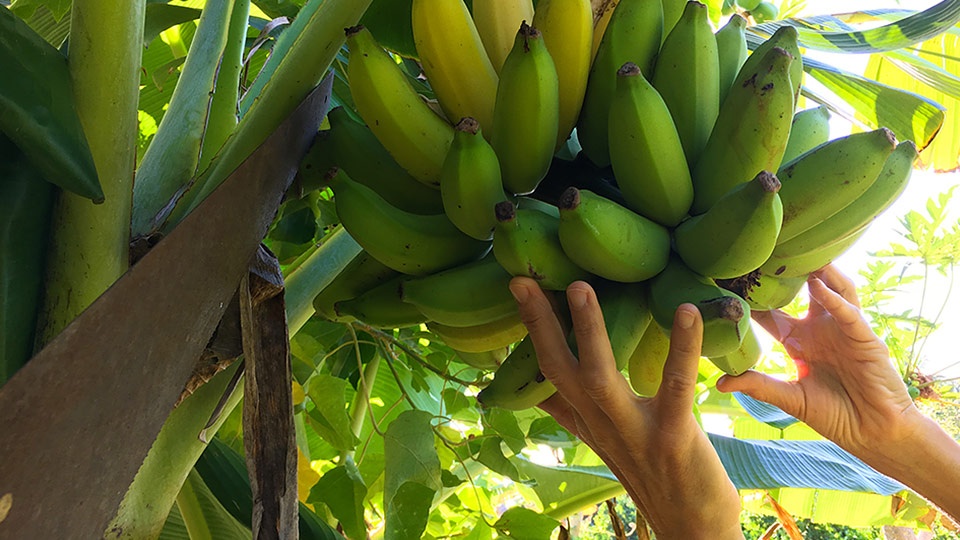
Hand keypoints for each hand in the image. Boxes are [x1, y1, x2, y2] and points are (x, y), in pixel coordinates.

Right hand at [509, 277, 743, 539]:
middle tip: (525, 280)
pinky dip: (681, 348)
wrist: (691, 528)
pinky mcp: (674, 437)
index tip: (519, 284)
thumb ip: (572, 412)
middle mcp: (602, 423)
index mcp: (588, 419)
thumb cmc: (653, 473)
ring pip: (600, 377)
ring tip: (581, 288)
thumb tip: (538, 390)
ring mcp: (635, 431)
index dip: (531, 327)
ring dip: (588, 333)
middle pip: (560, 370)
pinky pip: (675, 387)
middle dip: (541, 324)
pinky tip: (686, 310)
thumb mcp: (604, 440)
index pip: (548, 369)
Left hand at [716, 265, 920, 464]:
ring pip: (830, 291)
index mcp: (797, 340)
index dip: (752, 299)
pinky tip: (818, 286)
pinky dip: (833, 298)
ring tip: (795, 256)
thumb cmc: (833, 414)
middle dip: (784, 275)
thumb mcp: (789, 398)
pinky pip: (848, 312)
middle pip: (800, 293)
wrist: (872, 431)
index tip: (729, 281)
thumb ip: (758, 386)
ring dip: (816, 273)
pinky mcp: (864, 337)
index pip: (770, 313)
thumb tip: (719, 383)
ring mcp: (841, 330)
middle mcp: (818, 329)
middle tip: (761, 255)